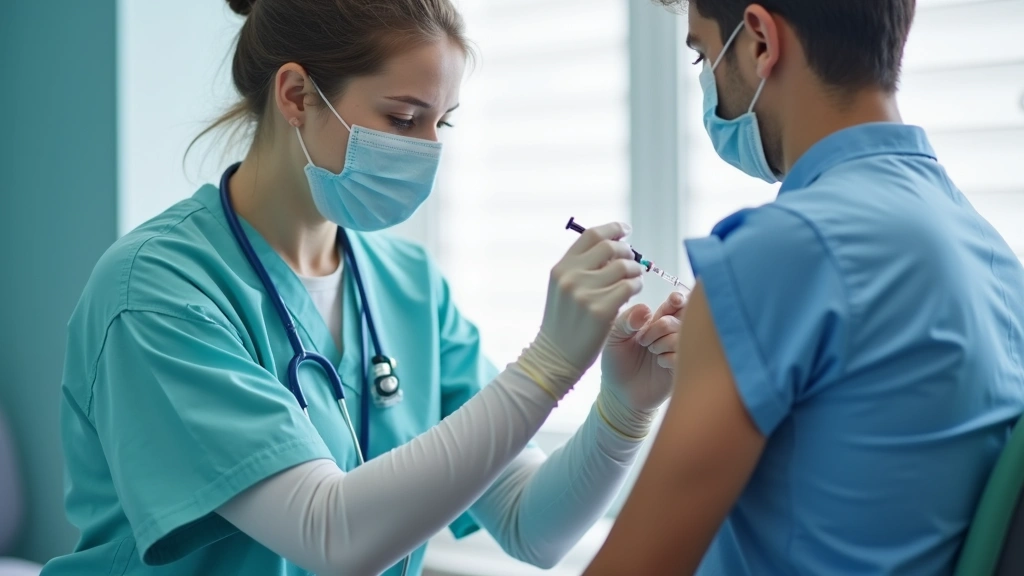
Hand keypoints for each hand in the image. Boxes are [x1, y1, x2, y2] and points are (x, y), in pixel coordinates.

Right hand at [529, 222, 644, 395]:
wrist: (554, 358)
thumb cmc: (564, 324)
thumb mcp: (563, 290)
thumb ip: (581, 268)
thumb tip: (611, 246)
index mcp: (561, 268)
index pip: (591, 235)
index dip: (612, 229)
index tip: (625, 231)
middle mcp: (571, 277)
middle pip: (610, 247)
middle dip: (627, 251)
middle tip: (633, 261)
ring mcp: (585, 293)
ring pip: (624, 266)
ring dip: (635, 270)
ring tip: (634, 280)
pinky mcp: (600, 310)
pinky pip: (629, 286)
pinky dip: (636, 286)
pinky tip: (633, 292)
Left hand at [600, 291, 685, 412]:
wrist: (619, 394)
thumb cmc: (617, 363)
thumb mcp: (613, 337)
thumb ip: (625, 319)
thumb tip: (644, 310)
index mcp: (656, 322)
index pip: (676, 304)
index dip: (678, 300)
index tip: (673, 301)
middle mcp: (671, 335)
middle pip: (681, 317)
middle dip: (662, 325)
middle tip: (643, 339)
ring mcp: (677, 352)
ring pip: (682, 336)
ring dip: (663, 342)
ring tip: (650, 352)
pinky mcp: (681, 369)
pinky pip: (683, 356)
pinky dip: (669, 357)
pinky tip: (659, 364)